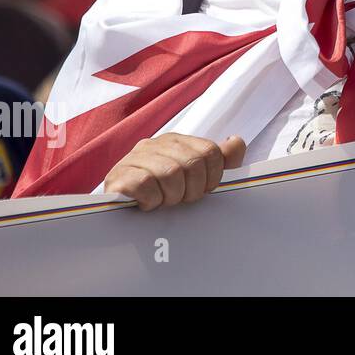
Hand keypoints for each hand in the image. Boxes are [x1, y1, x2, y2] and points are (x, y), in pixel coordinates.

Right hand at [104, 133, 245, 211]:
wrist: (122, 213)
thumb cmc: (163, 195)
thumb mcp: (196, 178)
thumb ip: (221, 160)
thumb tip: (236, 141)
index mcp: (177, 141)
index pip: (210, 152)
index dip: (213, 177)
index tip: (203, 191)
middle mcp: (155, 144)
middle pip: (193, 163)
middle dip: (193, 190)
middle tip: (182, 200)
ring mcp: (134, 158)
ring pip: (170, 173)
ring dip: (172, 196)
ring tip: (164, 202)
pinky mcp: (118, 176)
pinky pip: (144, 184)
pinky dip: (152, 200)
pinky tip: (148, 204)